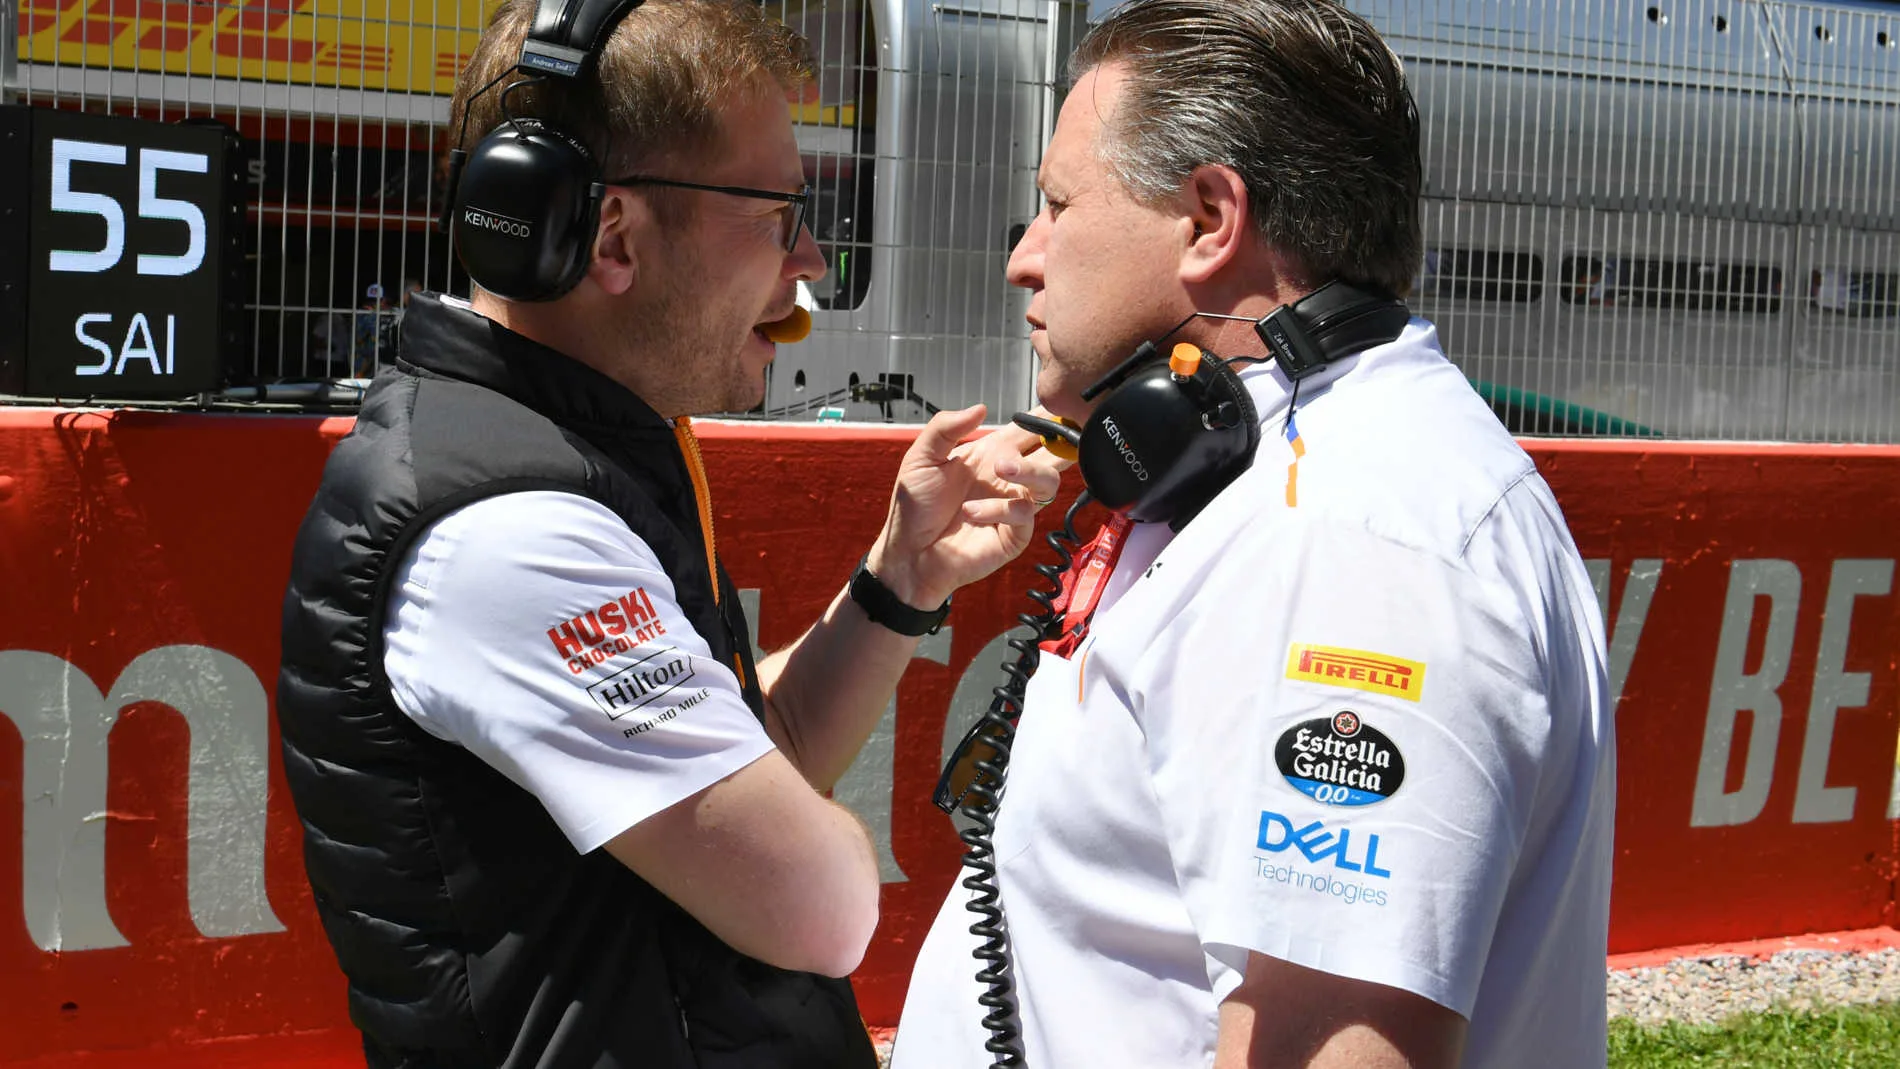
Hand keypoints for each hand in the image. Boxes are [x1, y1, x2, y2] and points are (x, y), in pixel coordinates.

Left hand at [864, 404, 1072, 608]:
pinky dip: (999, 509)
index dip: (1046, 417)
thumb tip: (981, 408)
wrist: (909, 553)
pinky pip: (1024, 513)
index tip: (1057, 403)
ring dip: (1030, 470)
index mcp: (991, 454)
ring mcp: (1014, 506)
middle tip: (1057, 433)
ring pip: (1049, 481)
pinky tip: (970, 511)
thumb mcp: (922, 457)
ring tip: (1002, 469)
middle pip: (1053, 453)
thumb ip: (945, 426)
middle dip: (1060, 440)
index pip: (1030, 429)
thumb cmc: (914, 507)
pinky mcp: (1014, 534)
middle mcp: (1008, 478)